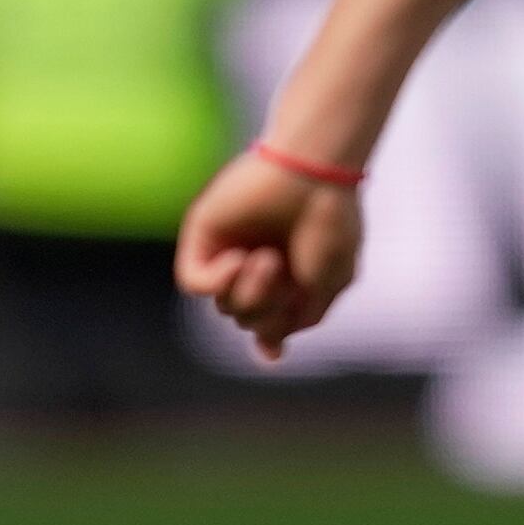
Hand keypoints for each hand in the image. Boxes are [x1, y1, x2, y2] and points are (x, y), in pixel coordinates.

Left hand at [175, 147, 363, 360]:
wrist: (315, 171)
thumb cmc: (330, 221)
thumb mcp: (329, 282)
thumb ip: (299, 318)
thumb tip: (268, 353)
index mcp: (287, 278)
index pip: (267, 322)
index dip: (272, 332)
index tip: (278, 336)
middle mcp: (255, 267)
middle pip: (246, 318)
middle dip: (268, 309)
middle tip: (286, 272)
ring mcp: (228, 251)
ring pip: (225, 306)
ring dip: (252, 292)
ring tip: (270, 258)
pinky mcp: (203, 235)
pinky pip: (193, 283)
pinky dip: (219, 281)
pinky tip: (241, 258)